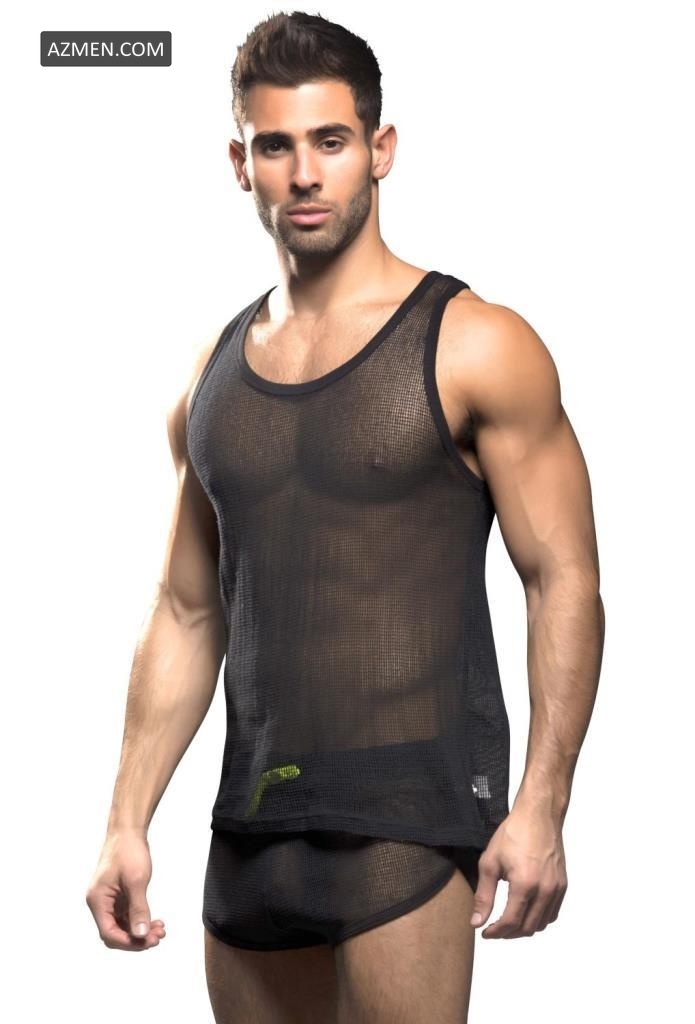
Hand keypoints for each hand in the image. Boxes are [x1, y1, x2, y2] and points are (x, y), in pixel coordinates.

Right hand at [86, 830, 165, 950]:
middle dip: (136, 938)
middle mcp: (100, 903)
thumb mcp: (136, 881)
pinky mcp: (117, 896)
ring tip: (160, 929)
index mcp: (98, 901)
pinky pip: (126, 915)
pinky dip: (139, 920)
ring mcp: (108, 900)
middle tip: (158, 937)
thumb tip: (141, 934)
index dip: (129, 941)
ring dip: (140, 930)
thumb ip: (138, 909)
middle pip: (115, 932)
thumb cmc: (128, 851)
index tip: (149, 942)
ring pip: (122, 925)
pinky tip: (154, 920)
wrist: (128, 831)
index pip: (109, 933)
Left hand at [470, 806, 567, 937]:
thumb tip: (477, 921)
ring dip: (524, 928)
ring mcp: (556, 888)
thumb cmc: (513, 834)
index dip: (496, 932)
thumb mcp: (490, 862)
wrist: (538, 816)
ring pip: (542, 924)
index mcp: (525, 884)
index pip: (511, 922)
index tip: (485, 932)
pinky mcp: (563, 884)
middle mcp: (545, 890)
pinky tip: (526, 912)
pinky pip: (552, 913)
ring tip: (508, 923)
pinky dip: (539, 919)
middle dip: (508, 933)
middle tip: (494, 929)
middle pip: (527, 928)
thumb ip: (484, 896)